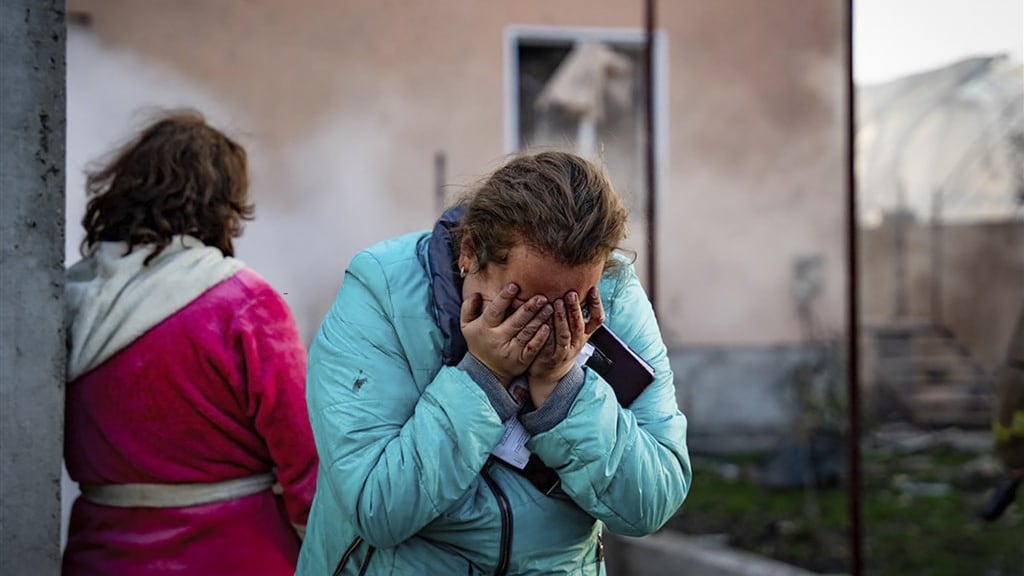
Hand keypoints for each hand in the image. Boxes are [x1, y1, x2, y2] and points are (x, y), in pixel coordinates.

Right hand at [461, 283, 553, 385]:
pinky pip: (533, 347)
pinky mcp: (522, 360)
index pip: (495, 310)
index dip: (504, 298)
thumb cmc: (479, 341)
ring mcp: (511, 350)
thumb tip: (476, 294)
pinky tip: (548, 327)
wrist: (486, 371)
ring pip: (527, 332)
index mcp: (485, 327)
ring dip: (539, 319)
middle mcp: (498, 339)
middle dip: (529, 308)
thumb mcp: (467, 325)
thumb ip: (468, 308)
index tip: (514, 286)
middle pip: (516, 321)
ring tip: (549, 307)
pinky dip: (541, 338)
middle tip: (541, 297)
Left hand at [527, 287, 604, 405]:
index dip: (596, 304)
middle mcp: (578, 342)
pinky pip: (551, 344)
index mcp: (585, 334)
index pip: (597, 319)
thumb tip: (575, 286)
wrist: (550, 373)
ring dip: (562, 317)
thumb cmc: (560, 345)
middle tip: (571, 292)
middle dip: (576, 308)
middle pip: (580, 324)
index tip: (593, 288)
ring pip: (566, 333)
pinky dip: (549, 332)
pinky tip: (544, 321)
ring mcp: (565, 351)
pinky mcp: (552, 357)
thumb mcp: (573, 332)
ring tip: (557, 302)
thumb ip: (574, 313)